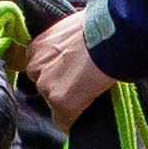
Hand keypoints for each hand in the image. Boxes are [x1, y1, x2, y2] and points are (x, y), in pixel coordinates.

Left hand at [24, 10, 116, 129]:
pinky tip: (85, 115)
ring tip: (89, 95)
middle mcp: (36, 67)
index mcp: (37, 47)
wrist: (111, 36)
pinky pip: (63, 121)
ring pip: (53, 103)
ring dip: (67, 103)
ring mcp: (46, 85)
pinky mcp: (60, 101)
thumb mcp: (73, 27)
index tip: (68, 74)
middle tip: (82, 83)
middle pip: (43, 87)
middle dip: (59, 87)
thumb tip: (77, 48)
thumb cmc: (100, 27)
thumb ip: (65, 42)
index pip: (38, 68)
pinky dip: (73, 122)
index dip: (55, 72)